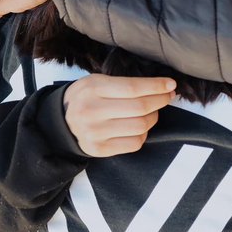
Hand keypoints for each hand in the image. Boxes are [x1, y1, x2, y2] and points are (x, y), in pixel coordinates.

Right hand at [63, 73, 177, 156]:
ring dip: (153, 117)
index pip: (133, 88)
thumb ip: (124, 84)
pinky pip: (134, 143)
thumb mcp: (97, 81)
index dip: (156, 86)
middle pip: (140, 108)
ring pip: (141, 126)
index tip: (171, 84)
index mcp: (93, 88)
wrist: (60, 122)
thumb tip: (160, 86)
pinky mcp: (99, 149)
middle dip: (160, 101)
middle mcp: (92, 111)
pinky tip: (139, 127)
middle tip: (167, 96)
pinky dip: (143, 134)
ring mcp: (95, 132)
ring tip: (152, 111)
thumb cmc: (86, 97)